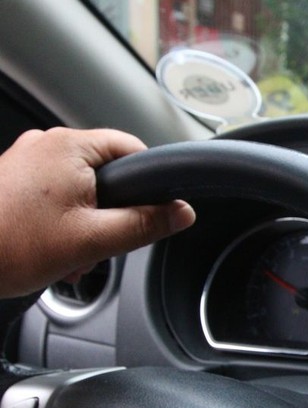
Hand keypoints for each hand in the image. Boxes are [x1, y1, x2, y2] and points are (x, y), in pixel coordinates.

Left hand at [0, 128, 194, 296]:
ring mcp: (25, 160)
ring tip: (70, 252)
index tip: (151, 212)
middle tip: (101, 243)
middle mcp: (45, 145)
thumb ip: (145, 224)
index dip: (149, 184)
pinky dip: (61, 220)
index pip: (133, 150)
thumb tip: (181, 212)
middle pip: (107, 173)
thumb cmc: (10, 246)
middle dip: (112, 212)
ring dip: (86, 222)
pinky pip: (54, 194)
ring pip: (80, 188)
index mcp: (68, 147)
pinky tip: (52, 248)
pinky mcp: (11, 179)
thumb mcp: (94, 240)